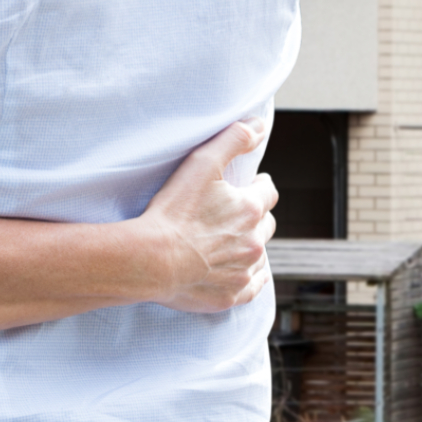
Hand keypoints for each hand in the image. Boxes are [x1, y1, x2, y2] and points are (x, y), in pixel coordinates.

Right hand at [137, 120, 278, 312]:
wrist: (153, 259)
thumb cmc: (173, 211)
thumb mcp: (202, 163)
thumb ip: (233, 139)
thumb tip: (260, 126)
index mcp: (250, 209)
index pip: (268, 192)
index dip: (257, 186)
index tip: (248, 185)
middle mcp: (254, 241)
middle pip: (267, 223)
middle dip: (255, 215)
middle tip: (234, 213)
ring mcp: (244, 271)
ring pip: (260, 255)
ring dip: (250, 245)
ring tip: (228, 241)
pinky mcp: (232, 295)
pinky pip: (254, 286)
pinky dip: (249, 277)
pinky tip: (239, 270)